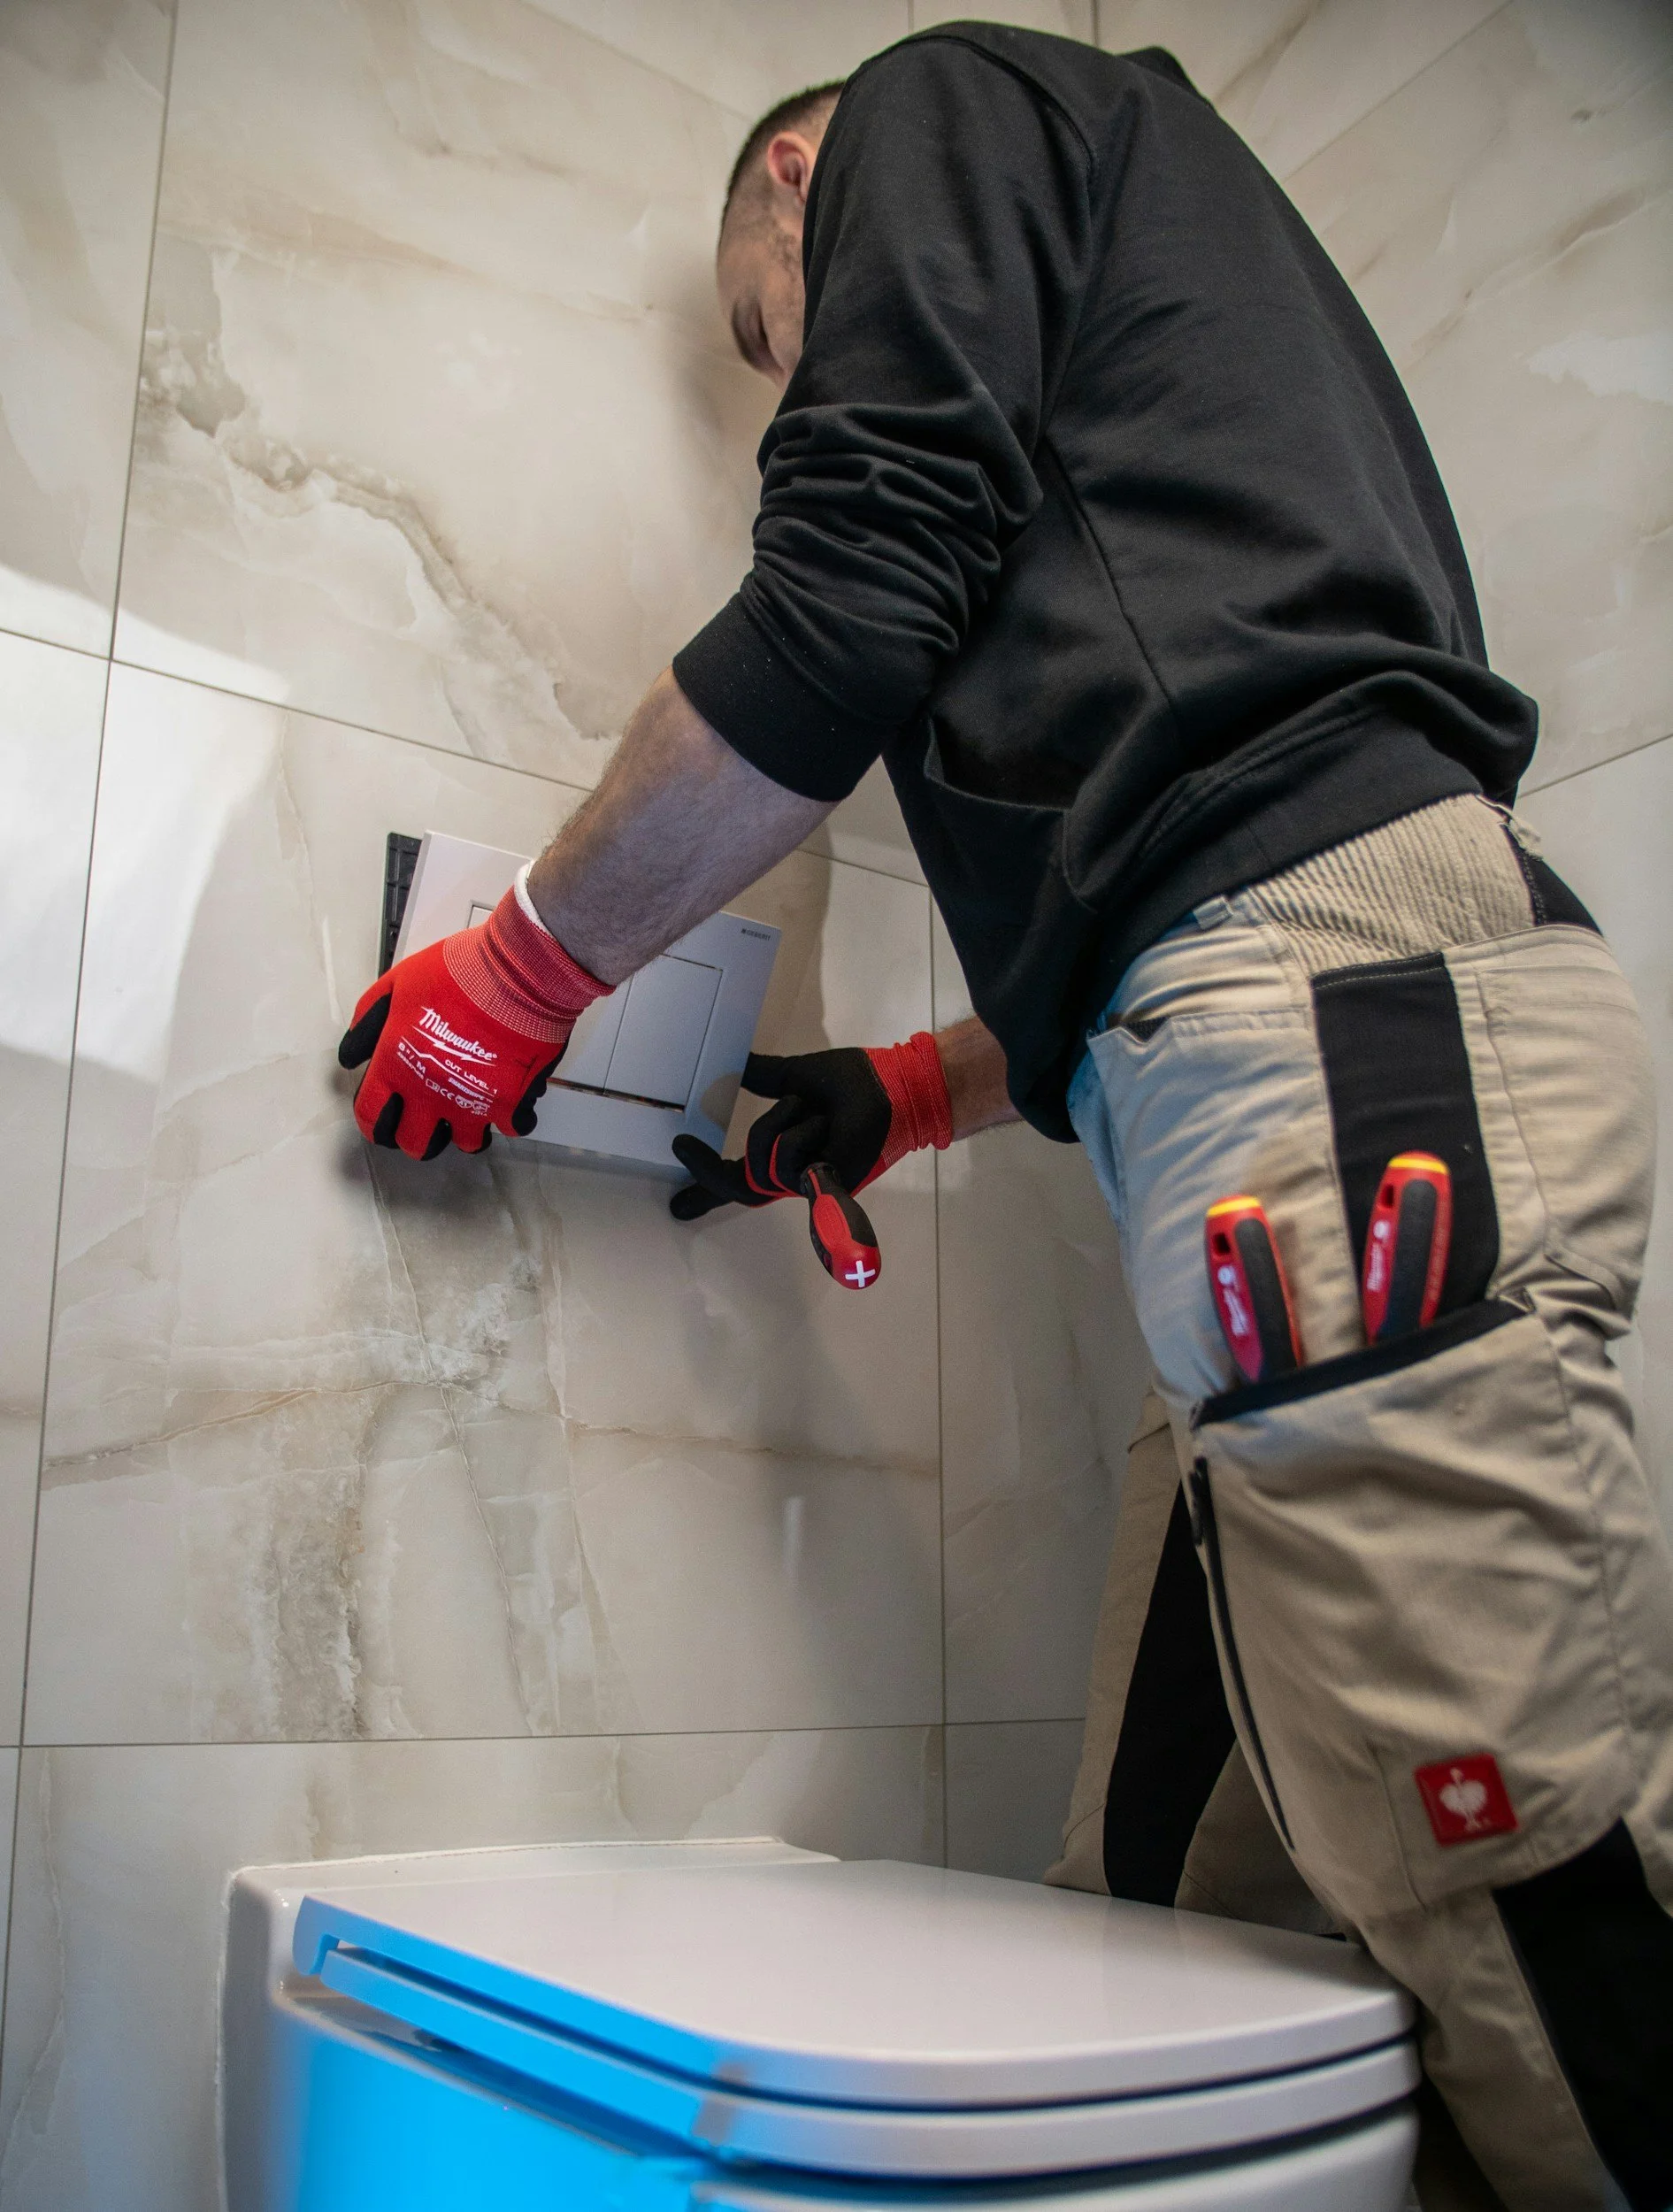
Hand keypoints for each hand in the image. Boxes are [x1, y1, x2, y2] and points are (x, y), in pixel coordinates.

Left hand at [338, 879, 608, 1159]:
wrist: (518, 973)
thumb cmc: (458, 973)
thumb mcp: (399, 983)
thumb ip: (370, 1019)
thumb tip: (352, 1053)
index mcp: (397, 1066)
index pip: (372, 1116)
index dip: (374, 1124)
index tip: (383, 1122)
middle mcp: (430, 1094)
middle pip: (415, 1144)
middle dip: (418, 1137)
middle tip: (428, 1123)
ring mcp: (472, 1103)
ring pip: (465, 1144)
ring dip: (466, 1131)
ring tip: (471, 1112)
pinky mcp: (512, 1103)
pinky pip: (513, 1128)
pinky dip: (513, 1118)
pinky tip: (511, 1101)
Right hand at [670, 1032, 951, 1219]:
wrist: (891, 1083)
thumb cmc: (850, 1082)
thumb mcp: (794, 1076)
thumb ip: (759, 1076)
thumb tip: (729, 1065)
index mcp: (783, 1156)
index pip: (734, 1180)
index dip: (703, 1190)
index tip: (676, 1208)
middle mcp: (793, 1176)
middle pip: (747, 1170)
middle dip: (759, 1138)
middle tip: (780, 1116)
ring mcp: (812, 1182)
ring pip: (771, 1158)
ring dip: (796, 1119)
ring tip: (828, 1111)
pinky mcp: (832, 1180)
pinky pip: (805, 1187)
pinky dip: (820, 1225)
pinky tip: (840, 1263)